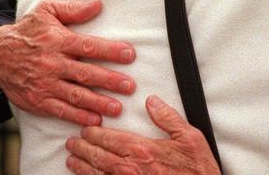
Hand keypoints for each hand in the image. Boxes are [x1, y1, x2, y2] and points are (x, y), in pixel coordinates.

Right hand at [0, 0, 136, 125]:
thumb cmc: (28, 31)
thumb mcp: (46, 12)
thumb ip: (73, 9)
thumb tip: (98, 5)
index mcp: (57, 41)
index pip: (87, 46)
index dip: (109, 50)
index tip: (129, 54)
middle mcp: (52, 64)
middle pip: (84, 73)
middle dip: (109, 81)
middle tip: (130, 86)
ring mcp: (44, 84)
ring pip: (75, 95)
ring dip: (97, 103)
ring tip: (117, 108)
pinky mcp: (37, 101)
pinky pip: (60, 111)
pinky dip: (77, 116)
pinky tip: (94, 121)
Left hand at [65, 95, 220, 174]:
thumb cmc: (197, 169)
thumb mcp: (190, 137)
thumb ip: (168, 118)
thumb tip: (152, 101)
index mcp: (144, 150)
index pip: (112, 139)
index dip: (96, 134)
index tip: (86, 129)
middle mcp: (132, 169)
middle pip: (100, 156)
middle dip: (83, 148)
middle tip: (72, 143)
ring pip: (98, 174)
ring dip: (82, 167)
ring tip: (72, 160)